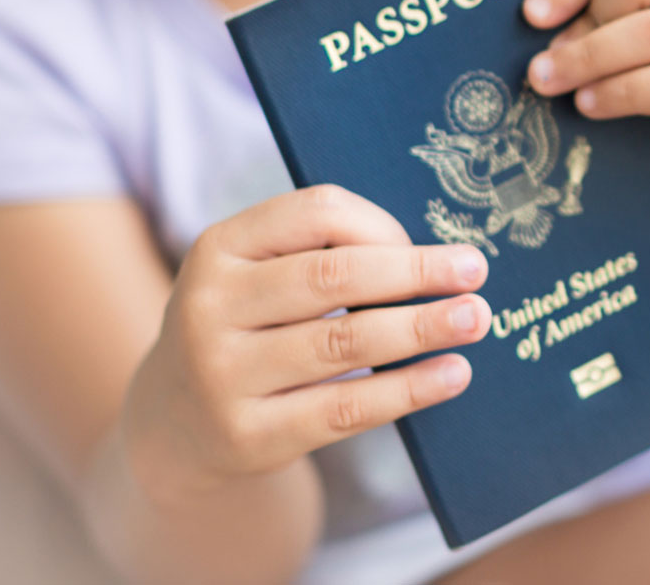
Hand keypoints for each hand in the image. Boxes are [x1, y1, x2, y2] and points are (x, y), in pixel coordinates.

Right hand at [122, 184, 489, 500]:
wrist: (174, 423)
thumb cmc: (249, 324)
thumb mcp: (260, 272)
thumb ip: (324, 253)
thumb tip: (434, 258)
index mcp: (219, 246)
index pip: (317, 212)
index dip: (383, 224)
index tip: (432, 244)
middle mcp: (211, 306)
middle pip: (334, 276)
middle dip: (414, 272)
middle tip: (476, 271)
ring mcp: (223, 375)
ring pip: (344, 343)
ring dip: (421, 328)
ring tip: (475, 319)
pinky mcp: (247, 437)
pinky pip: (344, 410)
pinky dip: (407, 389)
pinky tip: (452, 375)